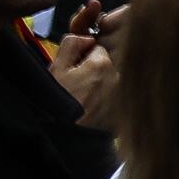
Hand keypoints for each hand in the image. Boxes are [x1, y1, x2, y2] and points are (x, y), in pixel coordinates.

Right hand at [46, 2, 121, 127]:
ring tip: (82, 102)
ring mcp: (122, 97)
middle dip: (93, 72)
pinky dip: (106, 103)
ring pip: (111, 82)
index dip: (82, 58)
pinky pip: (115, 100)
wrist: (64, 139)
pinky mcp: (124, 113)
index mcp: (102, 65)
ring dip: (100, 87)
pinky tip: (91, 113)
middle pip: (106, 66)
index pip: (97, 49)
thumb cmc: (55, 105)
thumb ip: (71, 45)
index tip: (73, 71)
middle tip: (76, 89)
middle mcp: (118, 78)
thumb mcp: (56, 69)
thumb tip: (86, 38)